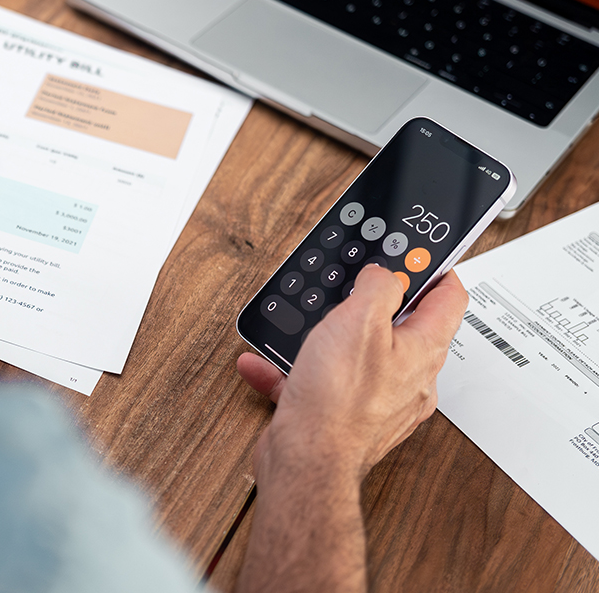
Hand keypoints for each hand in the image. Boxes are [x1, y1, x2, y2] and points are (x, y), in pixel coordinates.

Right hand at [233, 266, 466, 592]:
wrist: (307, 462)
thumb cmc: (338, 400)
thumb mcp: (359, 320)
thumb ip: (378, 287)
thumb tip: (383, 275)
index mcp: (423, 351)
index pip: (449, 299)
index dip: (436, 269)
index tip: (416, 254)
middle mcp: (409, 378)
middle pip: (405, 326)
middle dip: (377, 301)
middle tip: (359, 280)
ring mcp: (377, 400)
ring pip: (359, 354)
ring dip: (330, 335)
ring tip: (310, 322)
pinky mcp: (344, 417)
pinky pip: (320, 383)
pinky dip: (295, 370)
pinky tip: (268, 362)